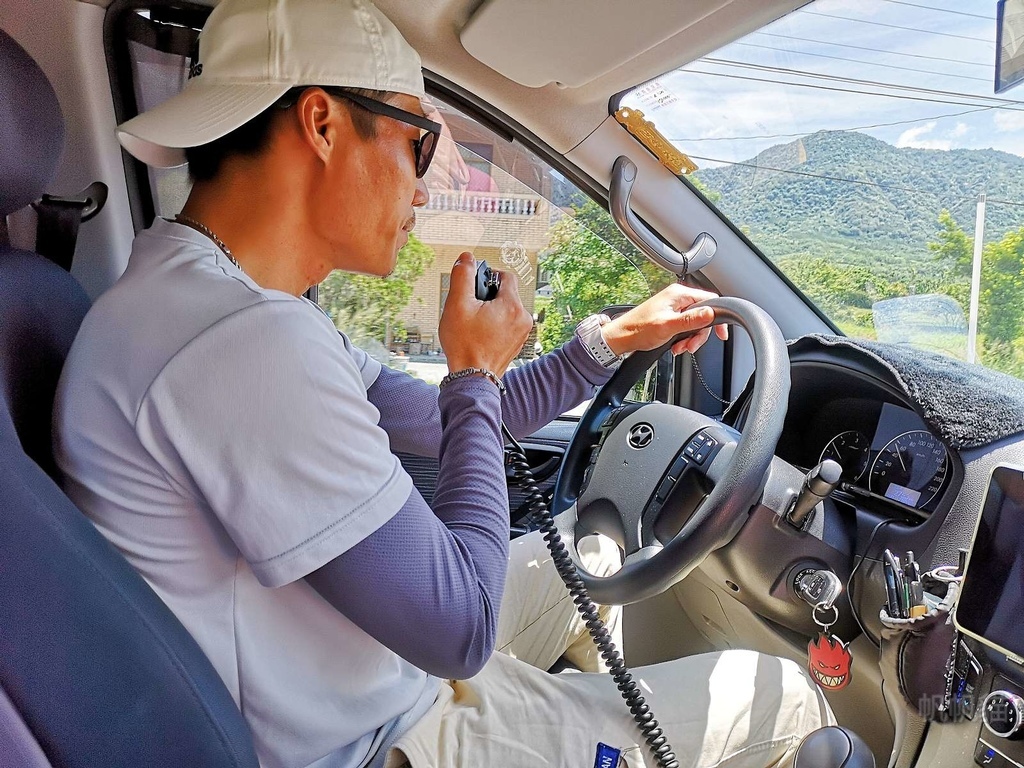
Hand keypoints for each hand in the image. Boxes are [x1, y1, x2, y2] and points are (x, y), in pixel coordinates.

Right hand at [438, 252, 532, 376]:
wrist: (472, 378)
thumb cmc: (465, 345)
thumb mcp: (457, 305)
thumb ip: (462, 277)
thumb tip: (466, 258)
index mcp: (512, 306)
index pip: (505, 276)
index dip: (487, 276)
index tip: (474, 286)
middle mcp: (523, 318)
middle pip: (505, 293)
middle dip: (487, 296)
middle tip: (470, 308)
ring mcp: (522, 332)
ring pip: (506, 309)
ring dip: (490, 310)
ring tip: (474, 323)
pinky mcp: (517, 343)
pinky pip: (507, 324)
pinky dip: (495, 324)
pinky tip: (480, 334)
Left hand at [600, 283, 728, 356]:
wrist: (620, 338)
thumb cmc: (638, 330)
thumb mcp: (668, 326)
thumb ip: (691, 320)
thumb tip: (711, 313)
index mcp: (679, 294)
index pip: (710, 300)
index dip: (718, 318)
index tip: (721, 334)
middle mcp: (677, 298)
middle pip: (703, 315)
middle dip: (699, 334)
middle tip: (690, 346)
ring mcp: (674, 307)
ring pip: (695, 323)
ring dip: (690, 338)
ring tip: (679, 348)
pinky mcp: (670, 316)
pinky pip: (685, 327)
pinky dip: (683, 338)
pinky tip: (675, 345)